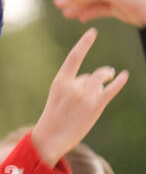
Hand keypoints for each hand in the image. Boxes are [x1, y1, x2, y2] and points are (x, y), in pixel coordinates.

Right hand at [30, 28, 128, 167]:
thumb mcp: (58, 98)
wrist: (49, 141)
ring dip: (105, 80)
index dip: (84, 44)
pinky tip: (124, 75)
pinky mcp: (94, 107)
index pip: (74, 57)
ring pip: (99, 81)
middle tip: (93, 92)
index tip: (93, 32)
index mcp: (60, 82)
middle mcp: (72, 86)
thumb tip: (97, 80)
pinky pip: (110, 90)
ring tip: (110, 79)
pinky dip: (118, 82)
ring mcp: (84, 96)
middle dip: (93, 83)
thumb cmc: (53, 120)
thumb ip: (74, 86)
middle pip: (90, 76)